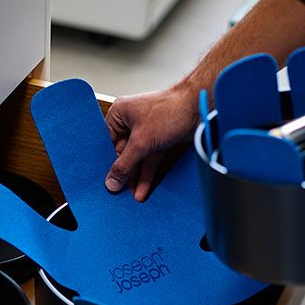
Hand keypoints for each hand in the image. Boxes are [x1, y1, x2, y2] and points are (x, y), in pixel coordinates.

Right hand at [104, 83, 198, 200]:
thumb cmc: (169, 111)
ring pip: (136, 159)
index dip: (106, 162)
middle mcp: (130, 122)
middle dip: (123, 173)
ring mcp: (145, 132)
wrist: (198, 108)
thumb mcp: (141, 142)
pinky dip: (146, 175)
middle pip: (122, 154)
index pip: (107, 143)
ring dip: (135, 178)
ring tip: (131, 196)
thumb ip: (124, 165)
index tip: (106, 181)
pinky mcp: (158, 141)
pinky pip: (148, 161)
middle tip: (118, 193)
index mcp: (119, 114)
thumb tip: (111, 182)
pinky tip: (142, 190)